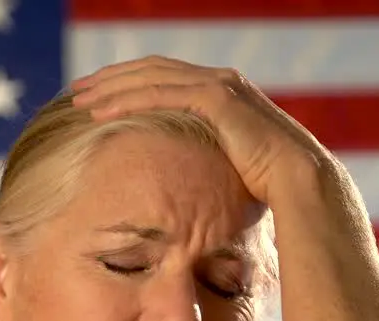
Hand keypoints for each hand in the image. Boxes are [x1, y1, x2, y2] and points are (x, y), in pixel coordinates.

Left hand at [70, 55, 331, 207]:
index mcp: (222, 93)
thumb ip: (204, 166)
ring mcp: (220, 85)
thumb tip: (185, 192)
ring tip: (79, 99)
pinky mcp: (217, 97)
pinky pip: (160, 94)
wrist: (301, 184)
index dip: (129, 85)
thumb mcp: (227, 172)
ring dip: (111, 87)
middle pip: (152, 70)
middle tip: (77, 90)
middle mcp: (220, 81)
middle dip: (112, 79)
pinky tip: (100, 112)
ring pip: (151, 78)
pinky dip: (127, 100)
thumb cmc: (269, 190)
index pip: (165, 80)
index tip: (97, 99)